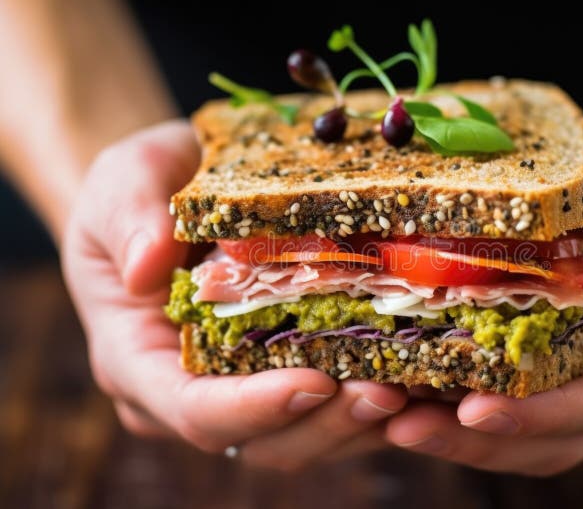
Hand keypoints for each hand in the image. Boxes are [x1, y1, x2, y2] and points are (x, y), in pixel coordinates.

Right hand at [62, 121, 405, 469]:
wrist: (176, 192)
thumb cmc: (144, 188)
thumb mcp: (125, 179)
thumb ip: (129, 217)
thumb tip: (144, 269)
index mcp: (139, 359)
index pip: (193, 408)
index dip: (253, 408)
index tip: (312, 383)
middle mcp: (191, 391)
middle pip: (260, 439)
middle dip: (325, 422)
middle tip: (388, 389)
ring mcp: (241, 390)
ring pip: (304, 435)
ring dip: (359, 421)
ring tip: (416, 387)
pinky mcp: (286, 376)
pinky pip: (331, 409)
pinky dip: (376, 402)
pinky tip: (420, 376)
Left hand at [382, 125, 582, 474]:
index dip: (547, 413)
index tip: (475, 410)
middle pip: (567, 437)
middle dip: (485, 441)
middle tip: (404, 427)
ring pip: (541, 441)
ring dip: (467, 442)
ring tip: (394, 422)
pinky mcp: (575, 378)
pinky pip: (526, 413)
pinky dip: (470, 418)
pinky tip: (414, 400)